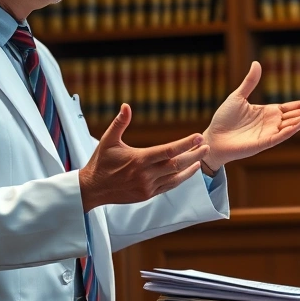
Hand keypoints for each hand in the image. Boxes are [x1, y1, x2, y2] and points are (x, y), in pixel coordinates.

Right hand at [78, 104, 208, 211]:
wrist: (92, 189)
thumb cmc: (100, 162)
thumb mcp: (108, 140)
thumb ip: (119, 123)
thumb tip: (126, 105)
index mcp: (139, 159)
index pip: (168, 151)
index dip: (185, 144)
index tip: (198, 136)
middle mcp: (146, 174)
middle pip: (177, 164)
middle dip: (194, 155)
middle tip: (207, 146)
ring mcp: (148, 186)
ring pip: (175, 177)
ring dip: (190, 167)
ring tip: (202, 157)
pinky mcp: (147, 195)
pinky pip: (169, 186)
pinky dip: (180, 178)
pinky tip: (188, 171)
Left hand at [201, 61, 299, 171]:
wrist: (213, 138)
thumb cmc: (223, 119)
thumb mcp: (238, 96)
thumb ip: (250, 82)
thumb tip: (256, 63)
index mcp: (270, 112)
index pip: (295, 106)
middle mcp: (273, 122)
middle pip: (298, 114)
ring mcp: (270, 133)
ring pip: (293, 124)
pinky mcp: (265, 142)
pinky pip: (283, 135)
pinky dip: (294, 128)